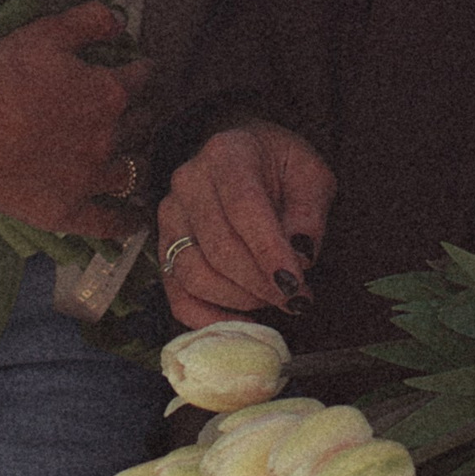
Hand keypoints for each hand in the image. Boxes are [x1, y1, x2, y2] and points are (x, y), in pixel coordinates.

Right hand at [0, 5, 150, 239]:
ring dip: (140, 164)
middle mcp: (109, 136)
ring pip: (132, 172)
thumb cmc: (1, 75)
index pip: (139, 78)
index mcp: (108, 92)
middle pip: (142, 126)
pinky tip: (136, 223)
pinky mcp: (70, 210)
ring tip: (143, 163)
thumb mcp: (46, 32)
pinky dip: (125, 222)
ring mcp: (91, 177)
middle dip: (146, 116)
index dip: (143, 71)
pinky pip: (107, 221)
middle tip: (146, 114)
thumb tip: (121, 21)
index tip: (143, 71)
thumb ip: (88, 21)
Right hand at [159, 121, 336, 325]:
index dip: (269, 253)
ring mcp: (169, 215)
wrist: (246, 153)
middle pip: (219, 248)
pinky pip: (177, 294)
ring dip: (238, 299)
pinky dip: (207, 318)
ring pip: (194, 274)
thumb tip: (300, 254)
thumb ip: (310, 212)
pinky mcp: (163, 246)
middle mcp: (188, 181)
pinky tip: (242, 322)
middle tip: (296, 298)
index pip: (243, 208)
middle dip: (261, 284)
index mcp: (227, 154)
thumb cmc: (281, 166)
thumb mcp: (311, 174)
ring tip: (273, 299)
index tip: (295, 286)